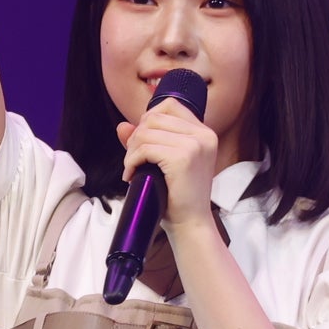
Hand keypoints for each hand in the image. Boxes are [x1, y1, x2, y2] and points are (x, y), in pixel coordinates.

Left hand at [117, 94, 220, 231]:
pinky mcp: (182, 158)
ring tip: (133, 168)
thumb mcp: (166, 162)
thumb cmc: (178, 195)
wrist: (190, 223)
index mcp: (205, 133)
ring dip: (131, 151)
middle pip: (153, 117)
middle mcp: (204, 135)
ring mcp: (195, 145)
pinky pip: (144, 149)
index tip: (144, 143)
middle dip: (136, 137)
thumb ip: (146, 141)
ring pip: (145, 132)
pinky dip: (131, 161)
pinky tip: (133, 175)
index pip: (170, 105)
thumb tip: (122, 126)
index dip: (149, 119)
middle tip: (135, 160)